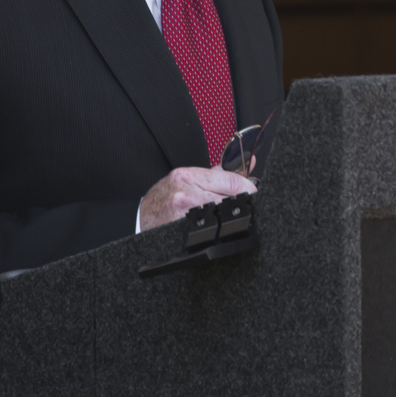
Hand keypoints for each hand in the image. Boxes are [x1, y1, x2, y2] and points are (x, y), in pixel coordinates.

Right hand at [139, 166, 256, 230]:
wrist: (141, 217)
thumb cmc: (165, 197)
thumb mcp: (187, 178)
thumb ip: (217, 173)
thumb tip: (247, 164)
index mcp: (188, 176)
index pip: (231, 179)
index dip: (248, 186)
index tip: (254, 191)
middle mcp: (186, 194)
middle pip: (229, 198)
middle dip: (241, 202)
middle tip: (246, 205)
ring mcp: (184, 214)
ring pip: (222, 214)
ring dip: (230, 215)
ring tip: (230, 215)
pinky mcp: (183, 231)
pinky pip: (211, 229)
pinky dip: (218, 228)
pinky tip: (217, 227)